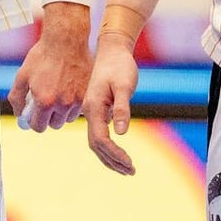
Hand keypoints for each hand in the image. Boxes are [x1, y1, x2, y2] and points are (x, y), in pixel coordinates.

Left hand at [7, 2, 90, 131]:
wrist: (66, 40)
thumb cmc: (43, 55)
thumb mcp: (22, 75)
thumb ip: (17, 98)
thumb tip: (19, 113)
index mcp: (45, 102)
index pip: (39, 127)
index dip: (33, 122)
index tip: (33, 115)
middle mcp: (63, 104)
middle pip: (55, 125)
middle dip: (48, 117)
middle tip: (45, 104)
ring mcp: (77, 99)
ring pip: (69, 118)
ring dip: (62, 112)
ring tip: (58, 95)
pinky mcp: (88, 92)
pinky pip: (79, 107)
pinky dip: (74, 104)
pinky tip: (69, 90)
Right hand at [84, 33, 139, 174]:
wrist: (113, 49)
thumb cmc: (119, 65)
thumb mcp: (124, 85)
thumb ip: (122, 108)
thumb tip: (121, 133)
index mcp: (93, 107)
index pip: (100, 139)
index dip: (114, 154)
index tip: (130, 163)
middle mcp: (89, 111)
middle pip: (96, 145)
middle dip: (113, 161)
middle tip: (131, 171)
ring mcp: (92, 111)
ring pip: (97, 142)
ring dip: (110, 157)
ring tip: (128, 169)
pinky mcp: (98, 109)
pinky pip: (100, 134)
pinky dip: (108, 148)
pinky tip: (119, 154)